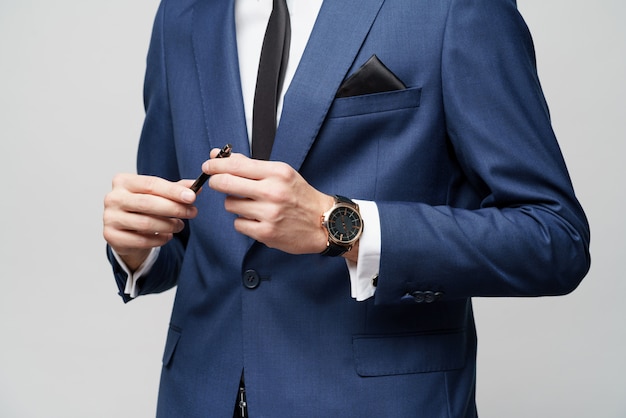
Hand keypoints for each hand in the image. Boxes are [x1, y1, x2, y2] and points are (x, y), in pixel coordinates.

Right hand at [103, 173, 197, 270]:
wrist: (126, 230)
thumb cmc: (143, 208)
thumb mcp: (159, 195)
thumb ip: (176, 189)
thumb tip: (196, 186)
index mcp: (123, 181)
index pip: (151, 184)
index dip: (173, 191)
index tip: (192, 196)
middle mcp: (113, 198)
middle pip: (148, 203)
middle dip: (174, 208)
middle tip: (192, 212)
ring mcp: (109, 217)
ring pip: (145, 223)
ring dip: (168, 225)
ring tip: (180, 225)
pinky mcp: (111, 236)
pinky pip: (140, 240)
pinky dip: (159, 239)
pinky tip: (167, 236)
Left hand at [203, 151, 334, 254]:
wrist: (324, 222)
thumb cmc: (300, 196)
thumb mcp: (281, 173)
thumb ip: (250, 165)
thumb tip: (219, 155)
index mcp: (277, 172)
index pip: (236, 165)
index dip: (216, 165)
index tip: (208, 166)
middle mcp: (273, 191)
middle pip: (226, 183)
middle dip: (216, 182)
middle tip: (217, 183)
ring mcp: (269, 213)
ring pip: (230, 205)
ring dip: (235, 204)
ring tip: (250, 204)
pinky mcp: (266, 233)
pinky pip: (238, 224)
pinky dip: (243, 222)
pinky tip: (257, 219)